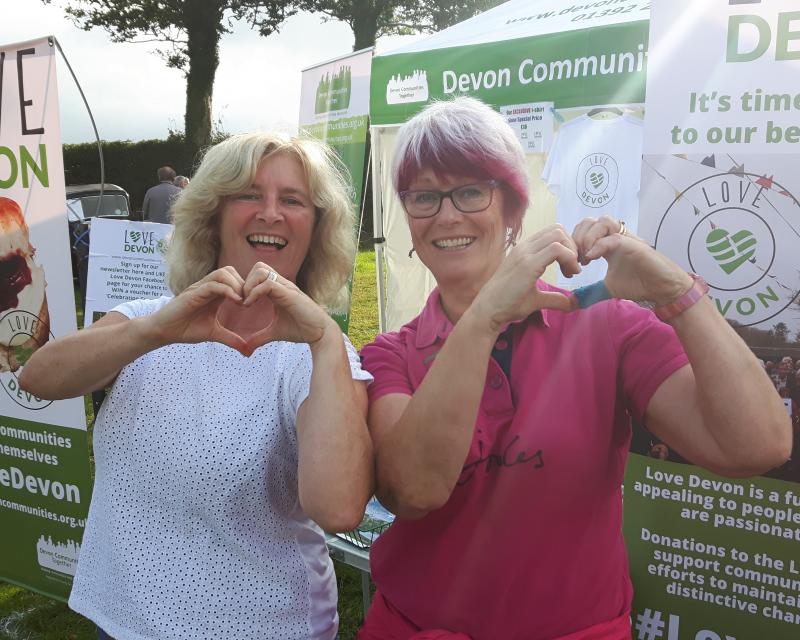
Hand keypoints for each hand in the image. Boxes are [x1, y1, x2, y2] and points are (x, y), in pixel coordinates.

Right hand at [148, 266, 248, 352]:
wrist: (164, 332)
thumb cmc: (186, 330)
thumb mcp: (214, 334)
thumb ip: (231, 339)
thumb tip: (248, 352)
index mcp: (214, 293)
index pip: (234, 279)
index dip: (246, 288)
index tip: (254, 303)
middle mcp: (208, 287)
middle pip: (230, 271)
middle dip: (244, 284)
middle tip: (250, 301)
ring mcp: (200, 288)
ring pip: (223, 273)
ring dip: (237, 285)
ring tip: (243, 302)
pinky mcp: (193, 293)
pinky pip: (213, 284)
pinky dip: (228, 290)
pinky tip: (236, 302)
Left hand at [236, 262, 334, 350]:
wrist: (320, 333)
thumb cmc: (301, 330)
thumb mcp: (274, 333)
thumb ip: (260, 337)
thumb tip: (246, 349)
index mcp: (278, 290)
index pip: (259, 274)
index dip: (247, 285)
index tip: (242, 303)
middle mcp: (282, 285)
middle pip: (259, 267)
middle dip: (246, 282)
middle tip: (243, 301)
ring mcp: (286, 288)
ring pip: (261, 271)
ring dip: (249, 285)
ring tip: (246, 302)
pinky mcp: (289, 294)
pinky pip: (267, 284)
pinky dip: (254, 292)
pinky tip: (250, 305)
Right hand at [471, 225, 580, 329]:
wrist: (489, 309)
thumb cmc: (508, 303)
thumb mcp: (536, 298)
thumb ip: (555, 298)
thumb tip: (574, 304)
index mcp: (525, 250)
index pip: (552, 233)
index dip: (567, 246)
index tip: (570, 267)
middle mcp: (525, 247)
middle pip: (557, 230)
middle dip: (572, 247)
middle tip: (573, 268)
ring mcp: (525, 253)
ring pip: (558, 235)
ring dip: (571, 251)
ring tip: (571, 272)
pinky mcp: (528, 263)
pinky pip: (557, 249)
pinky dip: (569, 258)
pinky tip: (569, 273)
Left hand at [572, 216, 691, 303]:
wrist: (662, 289)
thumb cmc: (638, 284)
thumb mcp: (607, 288)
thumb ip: (591, 291)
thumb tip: (575, 301)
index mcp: (606, 243)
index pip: (583, 230)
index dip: (572, 243)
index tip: (570, 264)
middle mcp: (615, 237)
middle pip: (589, 221)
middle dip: (577, 237)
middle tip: (575, 258)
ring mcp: (626, 238)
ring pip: (602, 222)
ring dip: (588, 237)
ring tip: (585, 256)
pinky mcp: (634, 245)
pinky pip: (614, 237)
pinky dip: (599, 245)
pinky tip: (591, 258)